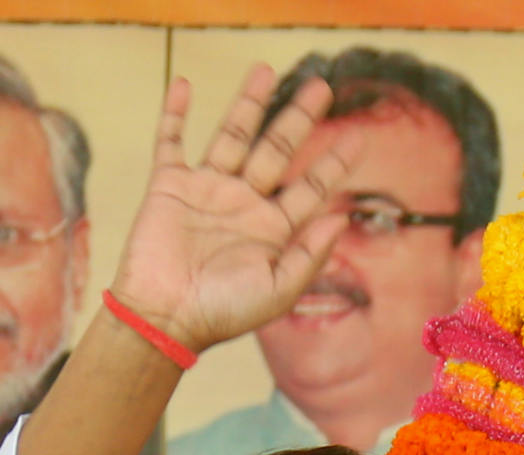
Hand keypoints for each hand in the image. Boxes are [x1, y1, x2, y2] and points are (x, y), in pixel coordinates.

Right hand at [104, 70, 346, 355]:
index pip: (311, 187)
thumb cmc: (223, 313)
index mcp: (274, 229)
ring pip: (233, 135)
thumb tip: (342, 218)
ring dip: (249, 103)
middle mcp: (244, 204)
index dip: (334, 162)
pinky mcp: (170, 186)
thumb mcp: (279, 290)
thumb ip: (310, 254)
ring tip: (266, 70)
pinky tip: (184, 85)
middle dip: (299, 118)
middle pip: (278, 149)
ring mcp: (207, 190)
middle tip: (321, 87)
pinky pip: (171, 141)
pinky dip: (174, 113)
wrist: (164, 317)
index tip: (359, 136)